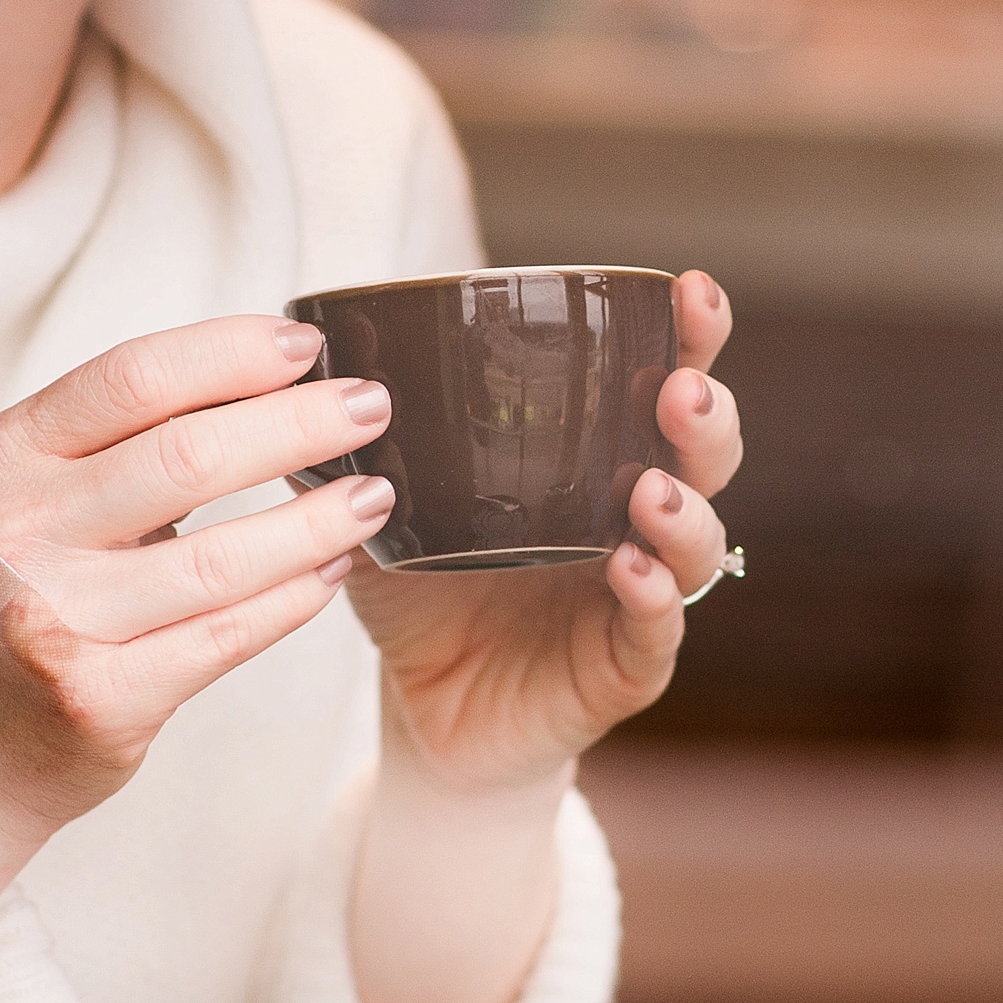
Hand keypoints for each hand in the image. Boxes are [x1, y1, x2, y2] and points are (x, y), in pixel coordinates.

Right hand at [0, 315, 395, 960]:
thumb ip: (125, 440)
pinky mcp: (96, 700)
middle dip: (300, 424)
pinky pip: (225, 636)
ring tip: (375, 497)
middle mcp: (20, 531)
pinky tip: (332, 572)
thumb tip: (274, 377)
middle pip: (188, 455)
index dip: (233, 353)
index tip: (310, 346)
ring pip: (222, 556)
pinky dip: (293, 598)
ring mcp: (55, 621)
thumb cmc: (21, 597)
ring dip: (318, 520)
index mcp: (8, 456)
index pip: (135, 376)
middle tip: (371, 408)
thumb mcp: (39, 497)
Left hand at [341, 270, 743, 794]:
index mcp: (593, 459)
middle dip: (704, 413)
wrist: (426, 712)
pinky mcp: (624, 667)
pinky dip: (652, 599)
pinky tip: (629, 569)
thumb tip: (298, 365)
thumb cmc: (425, 597)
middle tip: (679, 389)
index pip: (661, 380)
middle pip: (705, 454)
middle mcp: (633, 516)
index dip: (687, 335)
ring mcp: (638, 592)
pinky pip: (658, 631)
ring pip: (697, 543)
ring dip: (684, 510)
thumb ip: (356, 447)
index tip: (691, 290)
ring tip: (650, 488)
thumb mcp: (387, 511)